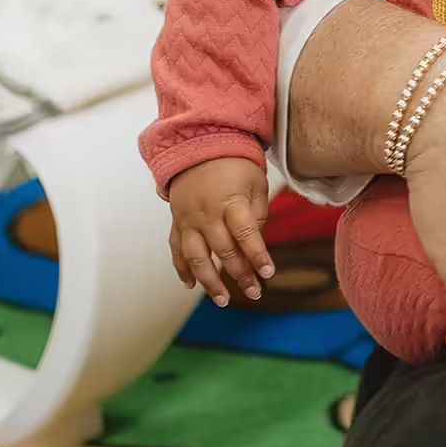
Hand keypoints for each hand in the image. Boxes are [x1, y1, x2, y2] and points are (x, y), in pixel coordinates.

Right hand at [167, 160, 273, 306]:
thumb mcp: (256, 183)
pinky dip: (182, 269)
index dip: (257, 255)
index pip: (246, 234)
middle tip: (255, 292)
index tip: (268, 273)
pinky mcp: (177, 222)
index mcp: (230, 201)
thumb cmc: (235, 165)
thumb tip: (257, 246)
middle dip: (240, 274)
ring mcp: (188, 219)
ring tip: (223, 300)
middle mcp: (207, 213)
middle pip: (223, 250)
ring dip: (209, 281)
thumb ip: (258, 214)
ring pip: (196, 256)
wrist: (199, 146)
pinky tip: (190, 285)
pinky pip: (176, 249)